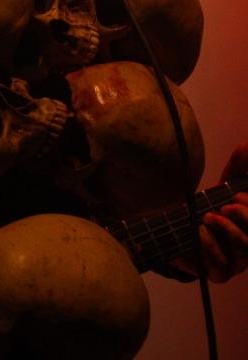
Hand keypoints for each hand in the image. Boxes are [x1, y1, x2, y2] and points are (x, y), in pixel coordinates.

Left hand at [198, 142, 247, 282]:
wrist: (178, 227)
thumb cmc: (211, 205)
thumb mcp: (227, 184)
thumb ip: (239, 167)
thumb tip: (245, 145)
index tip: (236, 195)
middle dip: (244, 219)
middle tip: (225, 205)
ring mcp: (237, 263)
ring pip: (242, 252)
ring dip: (226, 231)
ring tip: (207, 216)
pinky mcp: (217, 273)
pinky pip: (218, 267)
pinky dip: (209, 246)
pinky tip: (199, 231)